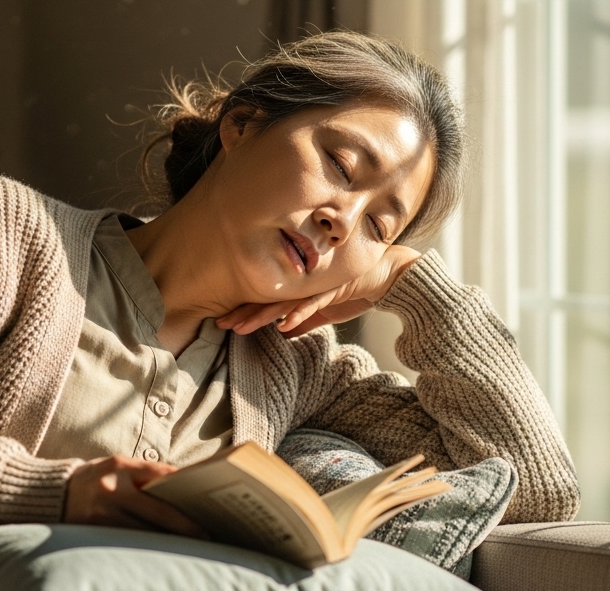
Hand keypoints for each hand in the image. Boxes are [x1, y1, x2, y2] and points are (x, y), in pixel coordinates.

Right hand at [62, 455, 207, 538]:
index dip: (184, 487)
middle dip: (184, 524)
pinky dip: (146, 544)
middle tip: (205, 534)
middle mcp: (111, 488)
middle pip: (157, 511)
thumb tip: (180, 486)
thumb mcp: (116, 466)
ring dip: (167, 538)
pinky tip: (161, 548)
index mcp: (119, 465)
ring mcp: (102, 513)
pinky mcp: (94, 532)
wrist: (52, 492)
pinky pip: (128, 540)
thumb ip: (143, 475)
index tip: (204, 498)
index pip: (160, 474)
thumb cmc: (94, 477)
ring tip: (187, 543)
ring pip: (144, 531)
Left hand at [215, 245, 421, 337]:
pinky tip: (284, 324)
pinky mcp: (334, 289)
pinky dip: (299, 313)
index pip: (268, 302)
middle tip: (220, 323)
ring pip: (284, 302)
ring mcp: (317, 286)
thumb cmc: (357, 290)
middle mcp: (303, 286)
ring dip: (262, 315)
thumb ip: (306, 321)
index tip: (224, 322)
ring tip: (242, 326)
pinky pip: (313, 303)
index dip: (246, 312)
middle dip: (244, 313)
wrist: (390, 275)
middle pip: (268, 301)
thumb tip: (284, 334)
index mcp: (300, 290)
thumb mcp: (327, 310)